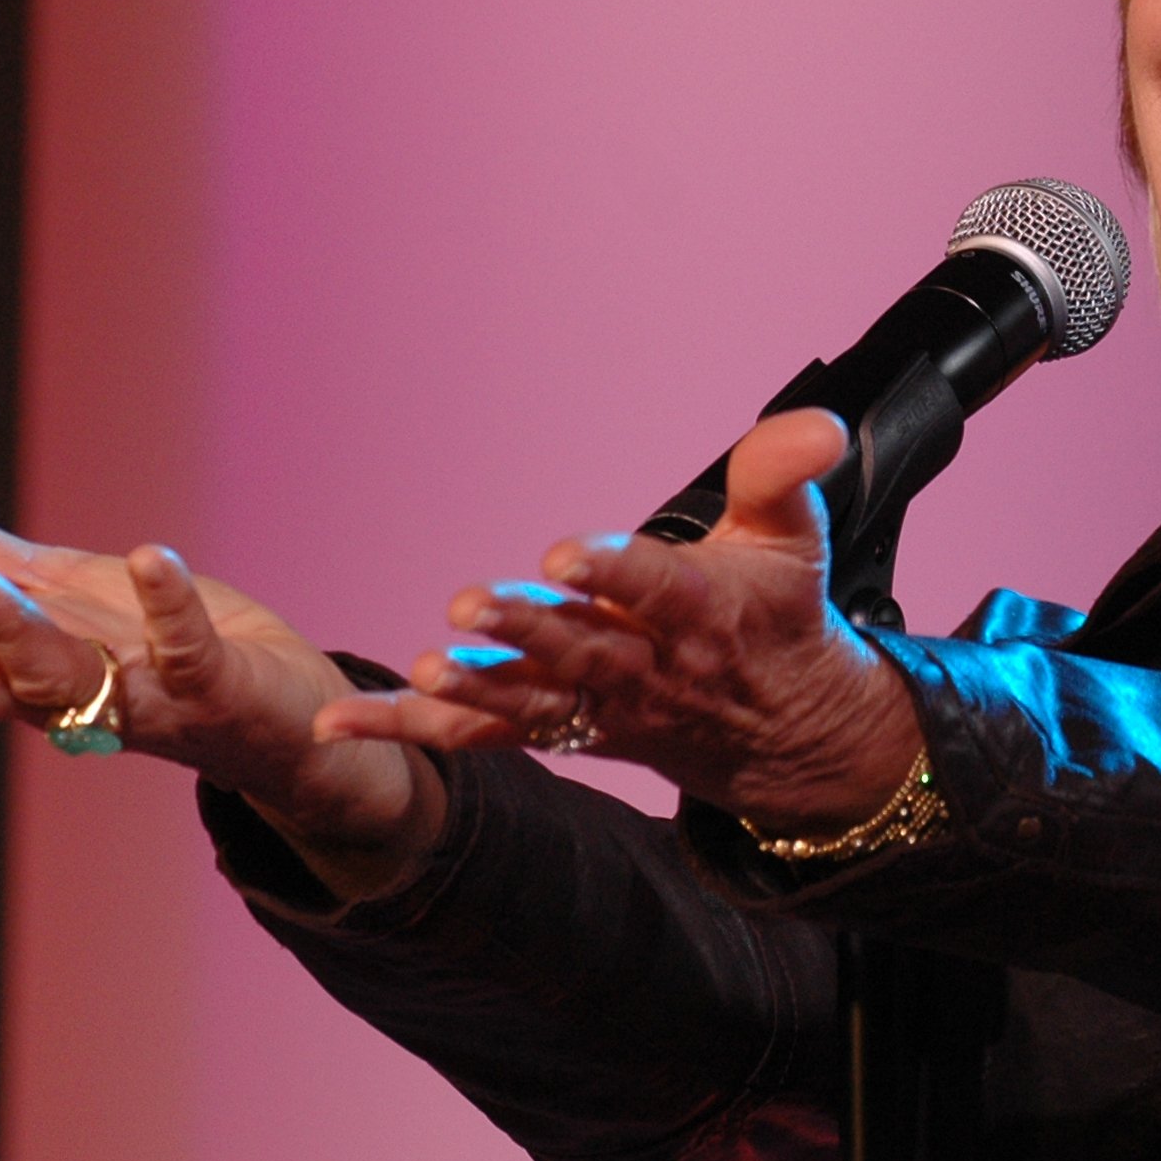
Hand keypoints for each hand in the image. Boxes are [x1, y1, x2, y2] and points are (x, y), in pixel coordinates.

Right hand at [0, 506, 442, 886]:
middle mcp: (73, 695)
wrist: (291, 720)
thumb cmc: (162, 655)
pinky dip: (172, 605)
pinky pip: (191, 648)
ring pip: (68, 676)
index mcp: (26, 669)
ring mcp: (144, 698)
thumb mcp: (59, 598)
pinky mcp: (220, 687)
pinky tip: (151, 555)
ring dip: (16, 635)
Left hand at [318, 410, 923, 834]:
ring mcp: (600, 709)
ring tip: (426, 668)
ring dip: (476, 688)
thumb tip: (822, 424)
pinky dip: (412, 729)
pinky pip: (481, 736)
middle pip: (584, 652)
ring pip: (532, 701)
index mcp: (702, 611)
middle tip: (473, 604)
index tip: (562, 554)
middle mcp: (649, 667)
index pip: (656, 588)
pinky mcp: (560, 731)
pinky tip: (339, 723)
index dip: (611, 571)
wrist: (784, 728)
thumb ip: (783, 473)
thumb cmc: (776, 613)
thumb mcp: (794, 537)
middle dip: (530, 632)